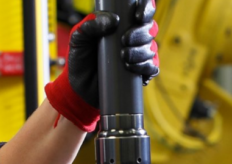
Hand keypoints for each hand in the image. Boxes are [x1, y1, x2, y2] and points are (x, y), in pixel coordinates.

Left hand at [44, 0, 160, 131]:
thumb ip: (90, 24)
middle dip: (140, 34)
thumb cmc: (80, 59)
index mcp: (121, 23)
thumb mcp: (79, 38)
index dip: (146, 9)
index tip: (138, 17)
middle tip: (124, 41)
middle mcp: (134, 37)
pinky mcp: (141, 72)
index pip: (141, 9)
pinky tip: (131, 68)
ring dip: (141, 52)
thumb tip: (112, 20)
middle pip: (151, 28)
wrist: (80, 88)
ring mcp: (139, 55)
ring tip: (124, 57)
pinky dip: (145, 67)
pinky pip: (153, 67)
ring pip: (153, 48)